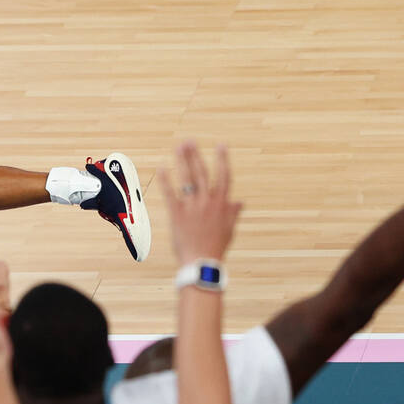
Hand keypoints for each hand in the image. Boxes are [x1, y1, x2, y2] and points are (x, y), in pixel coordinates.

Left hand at [158, 142, 242, 266]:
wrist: (202, 263)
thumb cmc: (216, 247)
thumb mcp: (229, 229)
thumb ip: (233, 213)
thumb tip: (241, 202)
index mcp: (222, 204)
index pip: (224, 176)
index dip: (223, 159)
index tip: (221, 144)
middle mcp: (207, 202)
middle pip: (202, 172)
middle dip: (196, 155)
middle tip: (190, 140)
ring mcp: (192, 207)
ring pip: (187, 179)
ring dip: (183, 161)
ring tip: (178, 147)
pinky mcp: (177, 214)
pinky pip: (170, 193)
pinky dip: (166, 180)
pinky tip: (162, 168)